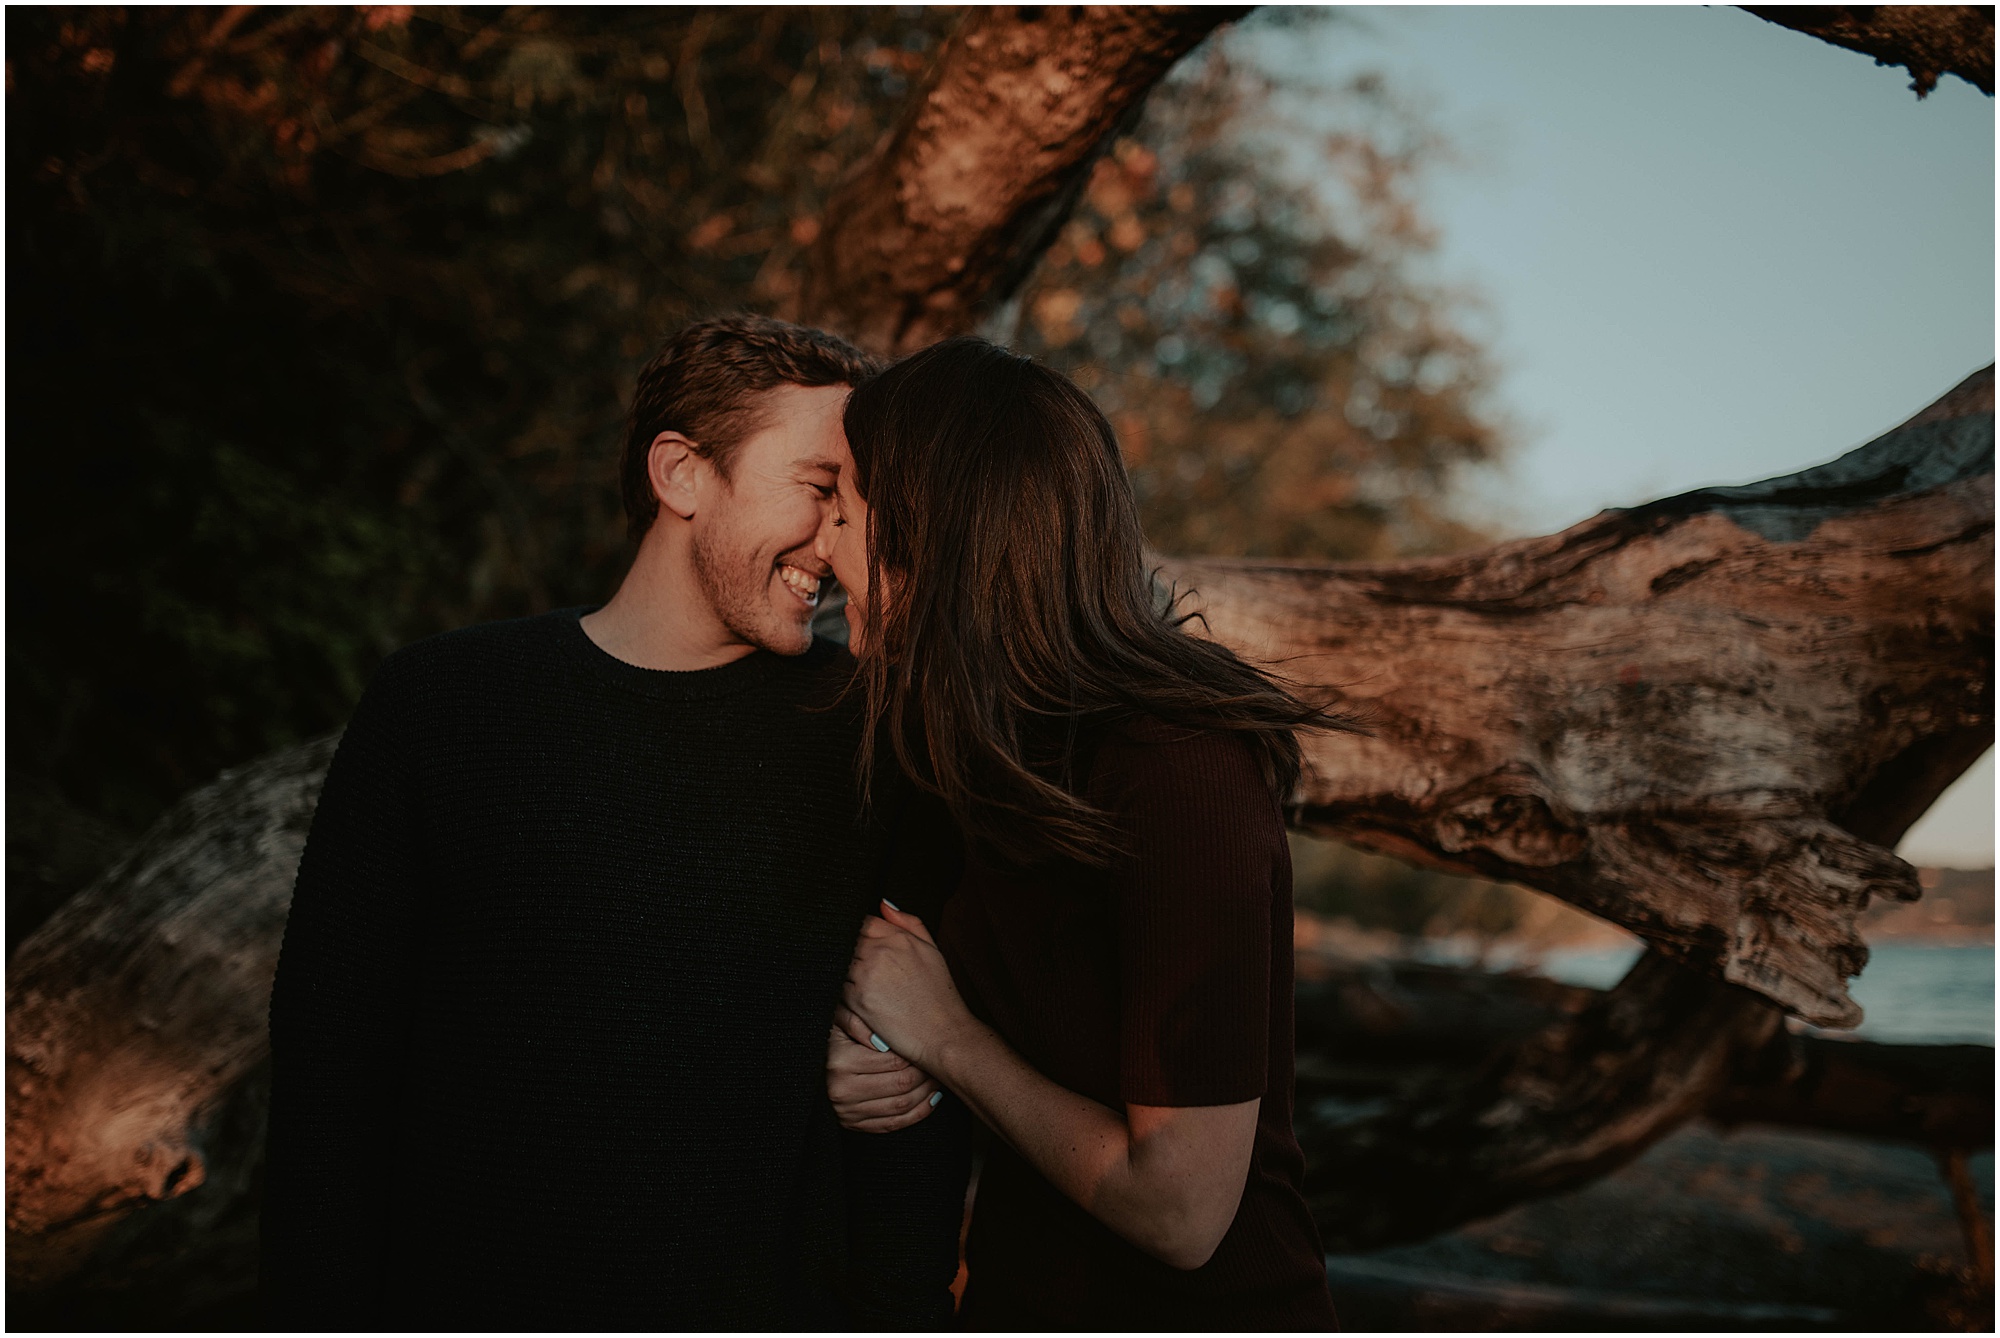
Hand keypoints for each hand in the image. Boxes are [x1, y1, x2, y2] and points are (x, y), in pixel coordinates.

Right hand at [826, 1004, 938, 1131]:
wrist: (806, 1070)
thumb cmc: (829, 1040)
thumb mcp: (837, 1022)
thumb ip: (857, 1021)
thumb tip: (883, 1039)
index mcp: (840, 1062)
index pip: (893, 1060)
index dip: (915, 1054)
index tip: (927, 1046)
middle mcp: (842, 1091)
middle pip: (900, 1084)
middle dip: (925, 1074)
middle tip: (937, 1062)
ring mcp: (848, 1112)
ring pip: (901, 1106)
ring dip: (926, 1093)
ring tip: (937, 1078)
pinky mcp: (853, 1125)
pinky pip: (893, 1124)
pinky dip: (917, 1113)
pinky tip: (930, 1099)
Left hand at [842, 900, 976, 1073]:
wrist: (942, 1033)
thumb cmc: (939, 995)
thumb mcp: (932, 949)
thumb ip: (908, 922)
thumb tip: (883, 904)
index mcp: (899, 937)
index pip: (864, 922)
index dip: (860, 933)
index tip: (862, 946)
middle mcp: (881, 952)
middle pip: (848, 941)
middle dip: (850, 951)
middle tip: (860, 968)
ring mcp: (867, 974)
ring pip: (839, 963)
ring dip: (843, 971)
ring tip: (861, 985)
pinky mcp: (857, 998)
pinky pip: (837, 987)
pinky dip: (842, 991)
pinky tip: (857, 1000)